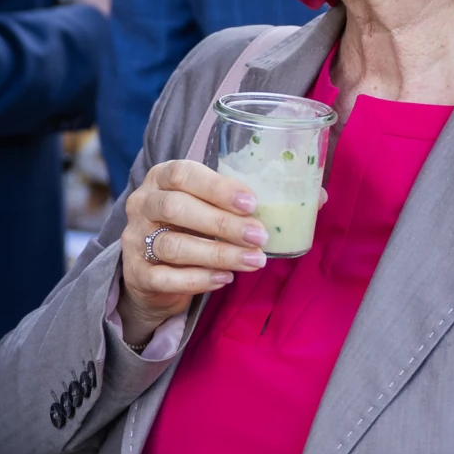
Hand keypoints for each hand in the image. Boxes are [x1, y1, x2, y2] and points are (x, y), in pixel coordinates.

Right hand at [119, 158, 271, 350]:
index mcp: (162, 178)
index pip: (182, 174)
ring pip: (173, 245)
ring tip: (255, 261)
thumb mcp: (216, 208)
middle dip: (223, 223)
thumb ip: (255, 201)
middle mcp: (143, 204)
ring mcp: (135, 240)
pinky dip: (199, 279)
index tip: (251, 202)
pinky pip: (166, 277)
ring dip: (218, 253)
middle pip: (176, 208)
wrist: (153, 273)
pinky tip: (226, 279)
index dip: (217, 187)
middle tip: (260, 236)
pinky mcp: (136, 274)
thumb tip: (318, 196)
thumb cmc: (193, 229)